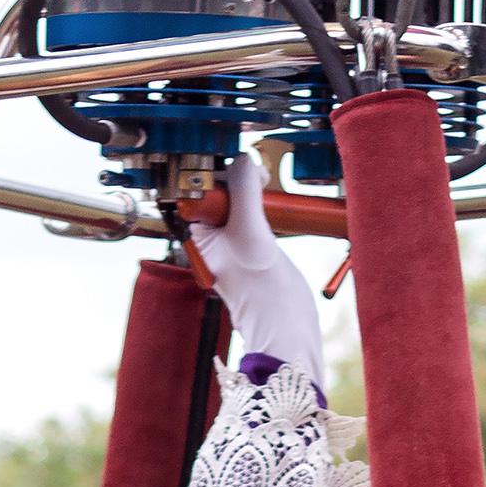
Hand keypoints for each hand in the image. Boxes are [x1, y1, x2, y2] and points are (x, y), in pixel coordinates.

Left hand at [188, 158, 325, 382]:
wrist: (286, 326)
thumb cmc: (264, 293)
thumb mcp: (250, 233)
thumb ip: (244, 191)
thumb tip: (243, 160)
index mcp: (199, 233)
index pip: (202, 186)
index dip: (223, 173)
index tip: (246, 176)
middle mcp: (211, 235)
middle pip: (222, 187)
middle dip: (242, 179)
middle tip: (261, 183)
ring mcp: (231, 239)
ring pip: (240, 196)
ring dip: (255, 189)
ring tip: (268, 196)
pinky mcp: (252, 243)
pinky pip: (255, 210)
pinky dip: (265, 203)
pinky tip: (275, 209)